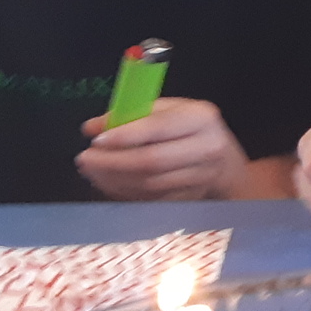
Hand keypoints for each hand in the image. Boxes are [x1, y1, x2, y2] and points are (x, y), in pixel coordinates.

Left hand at [78, 97, 250, 200]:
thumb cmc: (189, 128)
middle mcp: (207, 148)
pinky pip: (150, 200)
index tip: (95, 139)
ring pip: (148, 184)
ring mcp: (201, 178)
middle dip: (112, 162)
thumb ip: (132, 114)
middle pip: (152, 161)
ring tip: (91, 170)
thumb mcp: (169, 110)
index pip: (159, 128)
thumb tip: (92, 127)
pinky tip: (108, 183)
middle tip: (84, 159)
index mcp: (201, 118)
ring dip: (113, 179)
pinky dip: (124, 192)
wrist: (225, 163)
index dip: (124, 135)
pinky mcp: (190, 200)